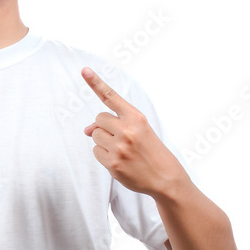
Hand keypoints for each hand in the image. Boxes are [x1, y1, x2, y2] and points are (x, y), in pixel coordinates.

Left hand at [81, 66, 187, 197]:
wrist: (166, 178)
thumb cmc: (150, 150)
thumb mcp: (139, 131)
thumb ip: (114, 124)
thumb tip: (86, 130)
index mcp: (136, 117)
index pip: (111, 97)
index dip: (95, 82)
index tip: (84, 70)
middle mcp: (127, 130)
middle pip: (98, 119)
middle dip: (105, 126)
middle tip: (121, 137)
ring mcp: (119, 148)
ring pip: (95, 135)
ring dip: (103, 141)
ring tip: (122, 150)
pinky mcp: (113, 164)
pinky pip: (96, 152)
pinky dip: (103, 155)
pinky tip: (119, 160)